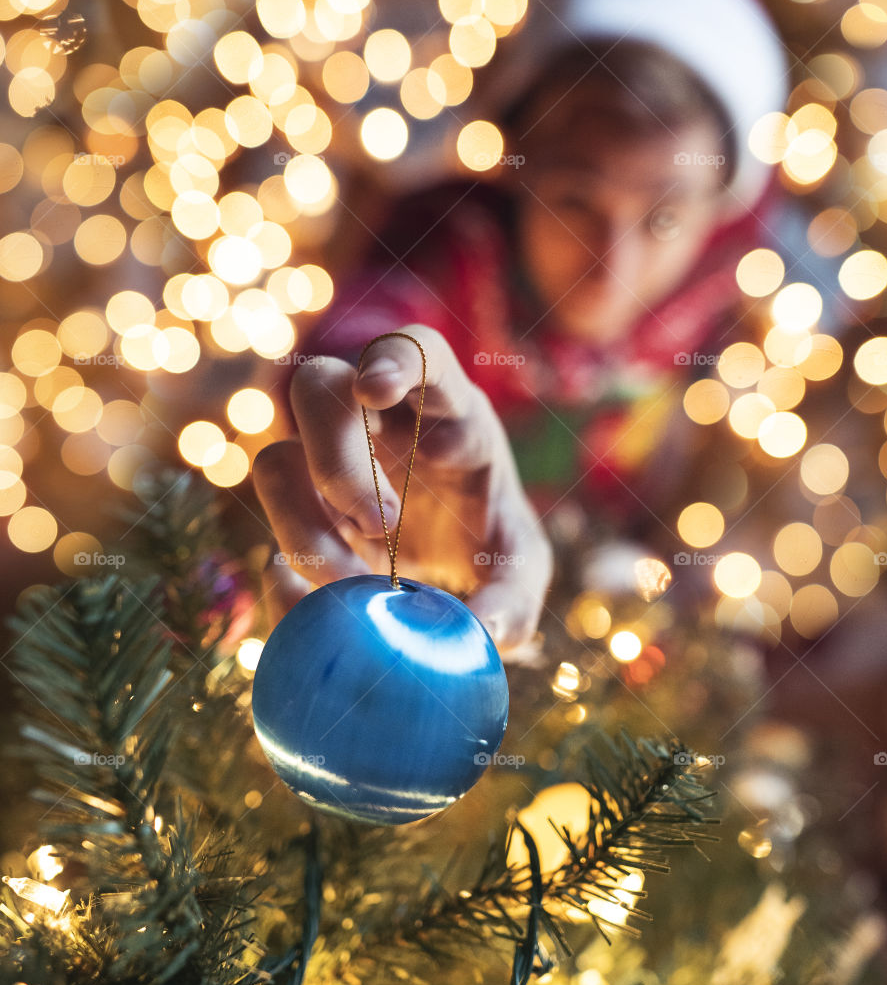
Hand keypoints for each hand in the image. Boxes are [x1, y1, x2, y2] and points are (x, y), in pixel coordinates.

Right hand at [252, 325, 552, 651]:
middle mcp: (379, 423)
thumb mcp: (521, 572)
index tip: (374, 392)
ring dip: (303, 522)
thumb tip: (484, 631)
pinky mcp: (298, 512)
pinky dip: (286, 570)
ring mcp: (328, 463)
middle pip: (320, 390)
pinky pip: (267, 531)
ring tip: (350, 580)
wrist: (454, 575)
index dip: (391, 360)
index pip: (416, 353)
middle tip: (381, 527)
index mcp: (449, 414)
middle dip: (338, 460)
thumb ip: (514, 598)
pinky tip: (315, 605)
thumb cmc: (491, 546)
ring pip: (277, 458)